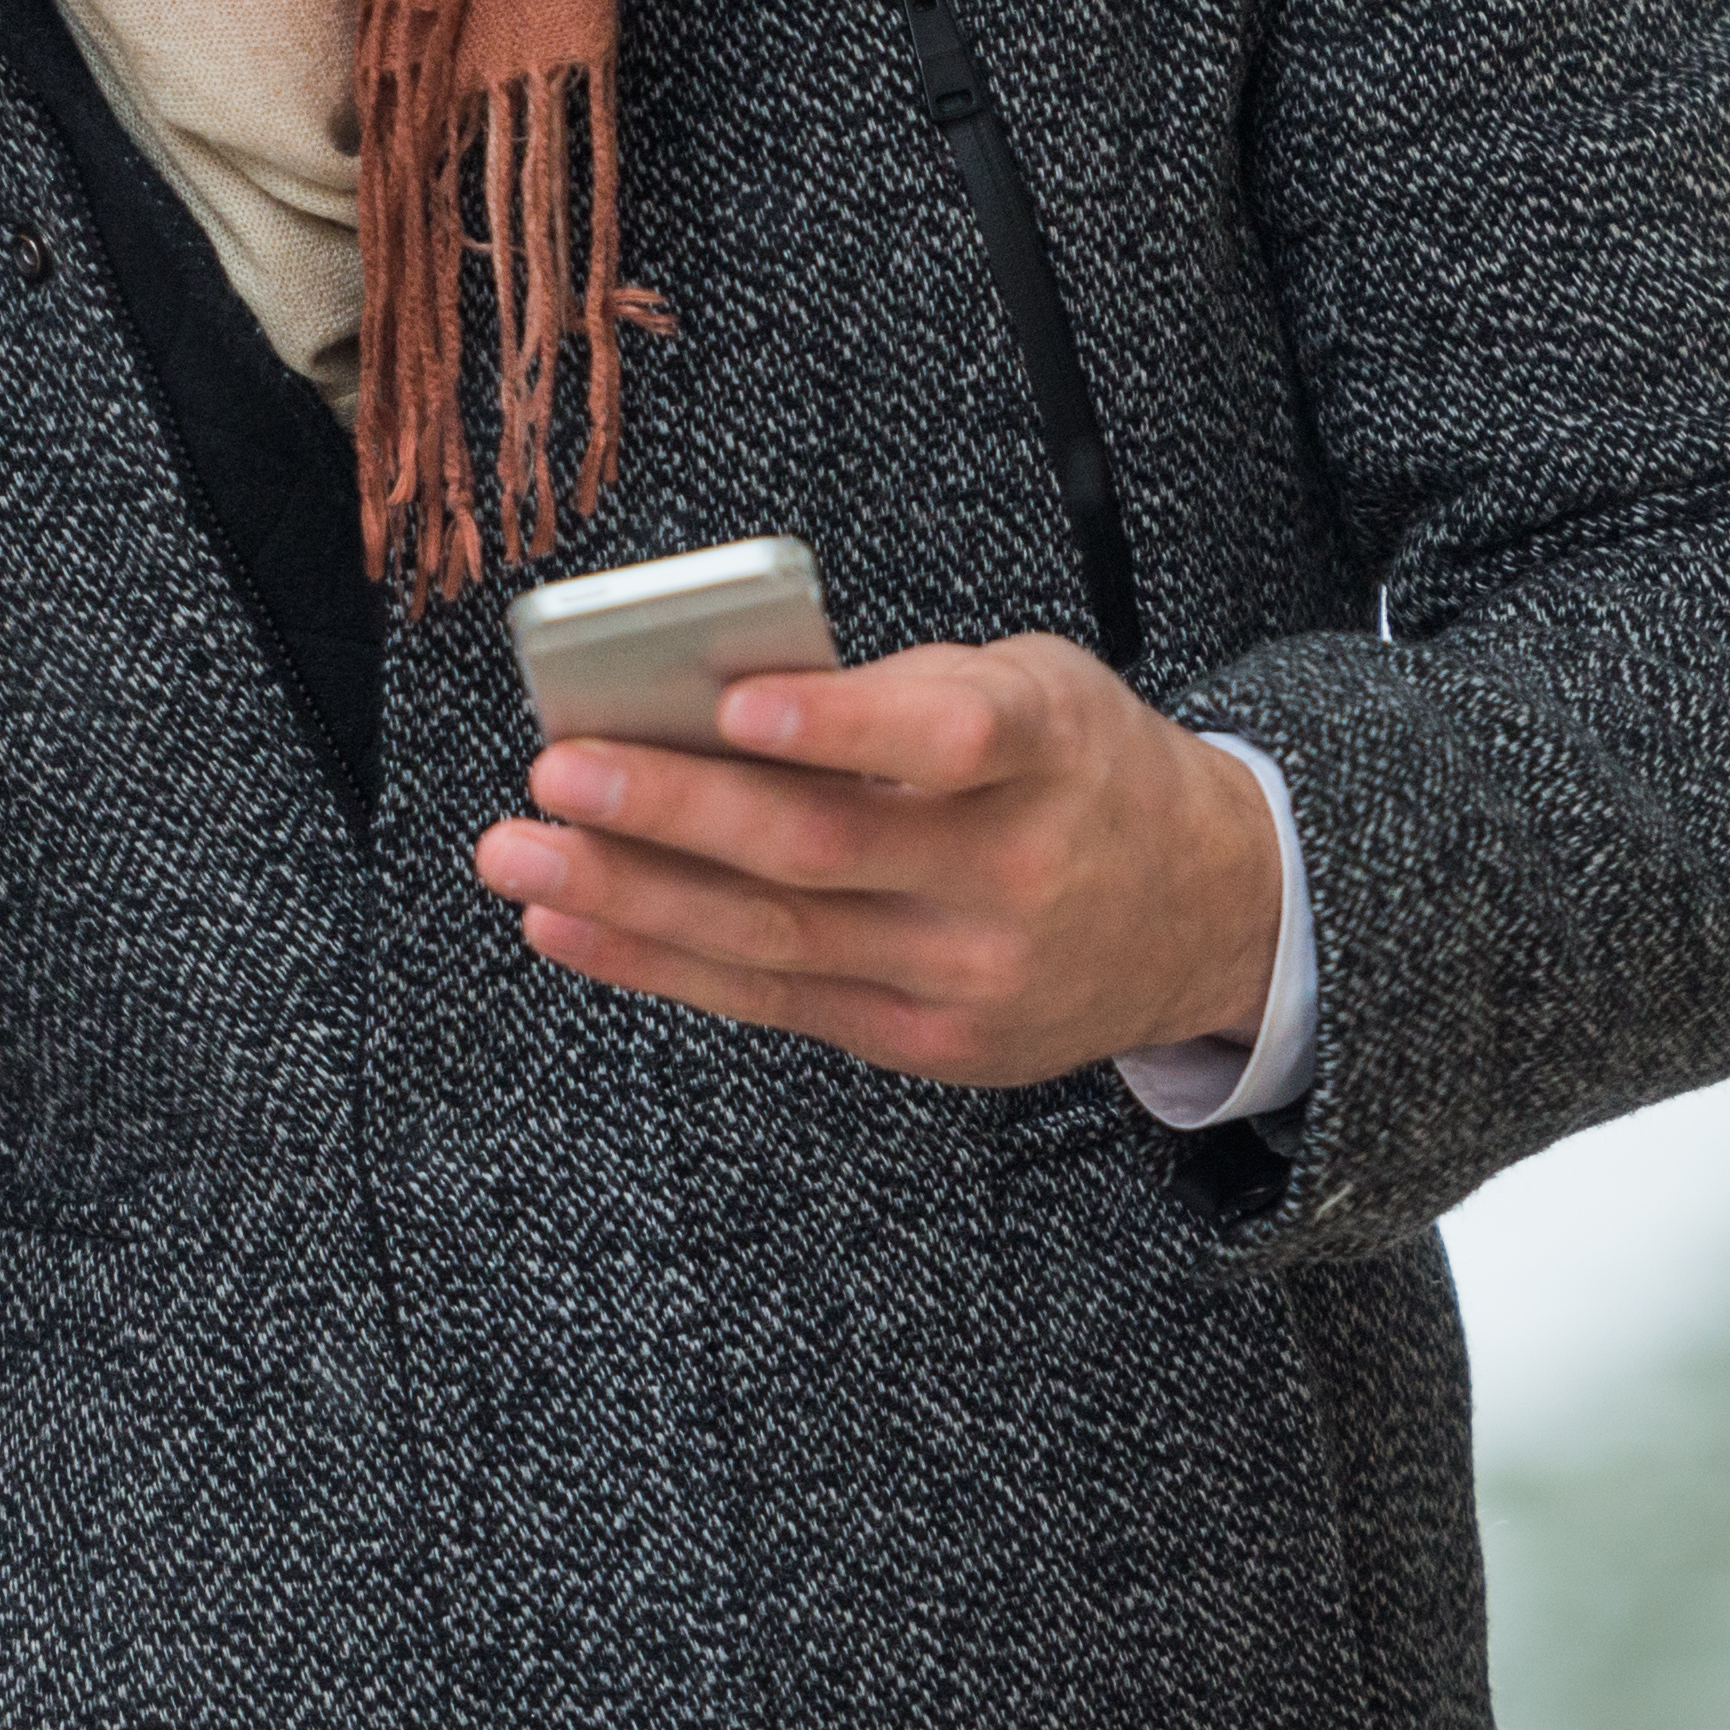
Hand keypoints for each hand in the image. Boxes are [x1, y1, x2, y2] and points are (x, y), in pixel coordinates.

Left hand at [468, 636, 1280, 1088]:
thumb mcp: (1031, 685)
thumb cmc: (1080, 766)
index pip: (946, 737)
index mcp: (1045, 751)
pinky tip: (575, 924)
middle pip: (820, 849)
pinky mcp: (933, 1044)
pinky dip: (663, 963)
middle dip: (669, 813)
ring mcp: (971, 976)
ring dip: (629, 899)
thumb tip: (710, 699)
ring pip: (775, 940)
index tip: (733, 699)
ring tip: (521, 859)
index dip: (839, 722)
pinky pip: (775, 1003)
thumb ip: (898, 688)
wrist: (1208, 909)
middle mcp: (1013, 874)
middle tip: (555, 773)